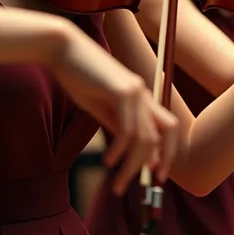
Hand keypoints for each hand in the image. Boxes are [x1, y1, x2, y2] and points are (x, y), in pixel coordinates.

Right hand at [50, 23, 178, 194]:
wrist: (64, 49)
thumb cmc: (80, 77)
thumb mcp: (101, 107)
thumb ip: (119, 127)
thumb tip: (136, 154)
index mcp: (142, 97)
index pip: (169, 128)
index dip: (168, 153)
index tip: (158, 176)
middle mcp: (144, 93)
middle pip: (164, 135)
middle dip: (154, 164)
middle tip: (144, 184)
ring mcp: (136, 90)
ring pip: (145, 138)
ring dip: (132, 165)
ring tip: (117, 182)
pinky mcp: (122, 90)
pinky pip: (128, 130)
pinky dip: (120, 150)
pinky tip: (108, 160)